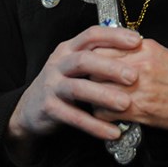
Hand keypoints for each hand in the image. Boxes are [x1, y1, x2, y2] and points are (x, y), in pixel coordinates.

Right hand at [6, 26, 142, 153]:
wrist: (30, 108)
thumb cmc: (63, 82)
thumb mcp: (77, 65)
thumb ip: (100, 56)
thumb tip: (136, 49)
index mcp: (69, 48)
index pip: (91, 35)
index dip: (114, 36)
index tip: (137, 41)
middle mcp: (59, 63)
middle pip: (84, 60)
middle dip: (110, 67)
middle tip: (134, 76)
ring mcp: (52, 85)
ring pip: (78, 88)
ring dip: (104, 96)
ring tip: (126, 104)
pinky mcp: (49, 108)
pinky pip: (74, 118)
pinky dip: (95, 125)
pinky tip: (112, 131)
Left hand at [95, 38, 167, 132]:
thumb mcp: (158, 52)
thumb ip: (134, 50)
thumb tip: (113, 47)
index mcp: (143, 49)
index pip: (103, 47)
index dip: (92, 55)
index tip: (89, 61)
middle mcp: (139, 66)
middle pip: (96, 68)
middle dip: (89, 74)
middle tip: (88, 79)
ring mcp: (138, 88)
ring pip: (97, 90)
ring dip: (93, 94)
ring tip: (96, 96)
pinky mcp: (139, 110)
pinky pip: (106, 111)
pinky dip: (101, 113)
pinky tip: (106, 111)